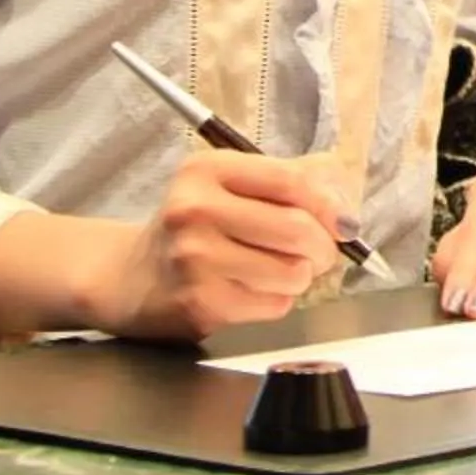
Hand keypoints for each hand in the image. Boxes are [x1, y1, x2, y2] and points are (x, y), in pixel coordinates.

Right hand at [83, 149, 352, 341]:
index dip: (328, 205)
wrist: (132, 278)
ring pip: (290, 271)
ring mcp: (196, 259)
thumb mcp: (227, 185)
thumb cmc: (193, 228)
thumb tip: (343, 206)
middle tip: (321, 253)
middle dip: (323, 247)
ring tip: (279, 270)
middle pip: (296, 230)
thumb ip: (287, 182)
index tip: (342, 221)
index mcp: (207, 170)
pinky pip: (273, 304)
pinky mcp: (201, 303)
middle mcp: (196, 210)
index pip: (290, 181)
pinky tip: (253, 290)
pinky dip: (277, 300)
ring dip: (299, 276)